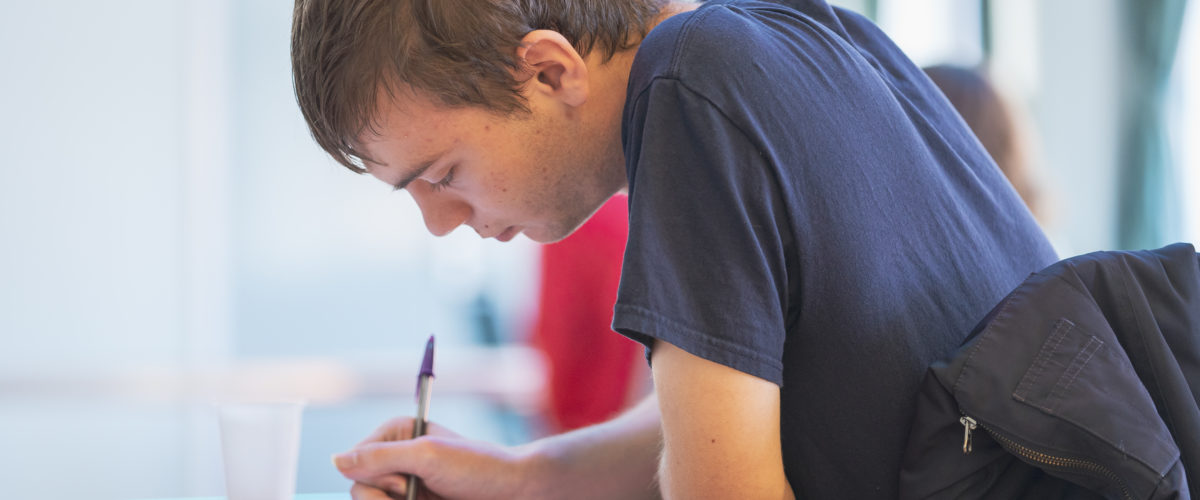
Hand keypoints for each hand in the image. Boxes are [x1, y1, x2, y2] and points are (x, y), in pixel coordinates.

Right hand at [333, 417, 538, 499]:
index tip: (407, 478)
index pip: (353, 464)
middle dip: (387, 498)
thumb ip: (379, 457)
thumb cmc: (480, 467)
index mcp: (396, 435)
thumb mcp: (428, 456)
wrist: (516, 492)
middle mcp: (396, 460)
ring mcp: (404, 487)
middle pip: (359, 491)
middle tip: (421, 491)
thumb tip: (335, 461)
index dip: (376, 478)